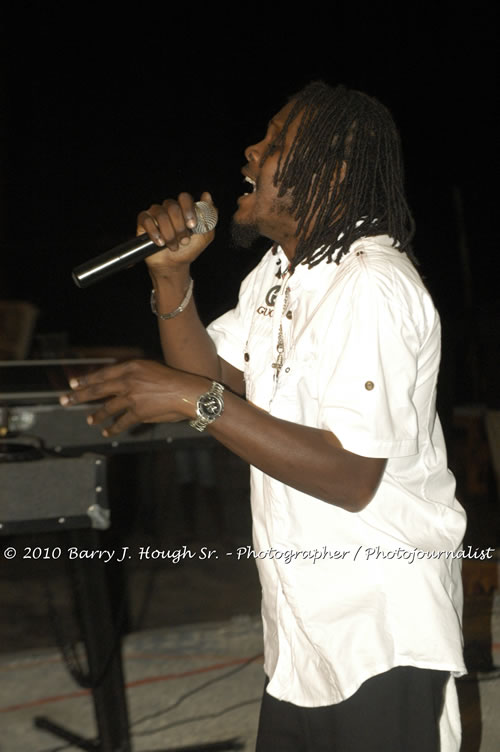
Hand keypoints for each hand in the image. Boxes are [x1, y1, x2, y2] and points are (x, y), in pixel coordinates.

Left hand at [59, 359, 208, 435]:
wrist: (188, 392)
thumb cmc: (174, 380)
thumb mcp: (151, 369)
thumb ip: (134, 375)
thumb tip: (120, 383)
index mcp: (132, 367)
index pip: (102, 373)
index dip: (86, 379)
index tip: (73, 384)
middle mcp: (128, 380)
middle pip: (98, 389)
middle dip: (79, 396)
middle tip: (65, 400)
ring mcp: (132, 397)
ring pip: (107, 407)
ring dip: (96, 415)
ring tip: (89, 420)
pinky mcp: (138, 412)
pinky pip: (121, 422)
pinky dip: (113, 428)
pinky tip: (106, 432)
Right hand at [137, 191, 215, 273]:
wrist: (174, 265)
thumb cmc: (189, 249)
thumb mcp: (205, 235)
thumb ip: (210, 216)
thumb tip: (207, 195)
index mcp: (183, 208)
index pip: (184, 198)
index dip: (188, 210)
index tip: (192, 226)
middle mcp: (169, 208)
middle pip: (172, 207)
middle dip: (179, 226)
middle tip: (184, 240)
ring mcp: (155, 213)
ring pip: (161, 215)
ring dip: (169, 234)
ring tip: (173, 246)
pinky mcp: (144, 221)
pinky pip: (146, 219)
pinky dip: (154, 232)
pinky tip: (160, 243)